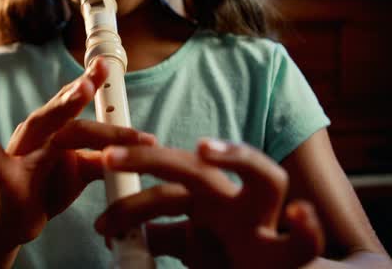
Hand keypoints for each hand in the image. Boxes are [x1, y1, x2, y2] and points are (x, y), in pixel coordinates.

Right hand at [0, 58, 156, 246]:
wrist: (18, 219)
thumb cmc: (50, 188)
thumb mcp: (81, 170)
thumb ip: (103, 154)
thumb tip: (139, 147)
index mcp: (56, 130)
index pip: (75, 102)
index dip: (90, 83)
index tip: (107, 66)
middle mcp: (37, 134)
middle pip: (61, 111)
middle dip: (78, 94)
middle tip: (94, 80)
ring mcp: (20, 153)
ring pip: (40, 128)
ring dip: (57, 109)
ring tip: (78, 92)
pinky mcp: (6, 181)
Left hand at [95, 139, 324, 268]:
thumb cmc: (232, 259)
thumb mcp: (193, 246)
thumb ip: (165, 236)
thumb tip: (125, 235)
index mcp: (207, 200)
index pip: (165, 184)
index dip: (132, 188)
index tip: (101, 205)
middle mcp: (235, 203)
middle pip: (196, 168)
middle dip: (154, 157)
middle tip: (109, 158)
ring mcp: (264, 223)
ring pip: (263, 177)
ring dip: (239, 157)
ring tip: (205, 150)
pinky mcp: (289, 257)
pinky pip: (303, 243)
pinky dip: (306, 232)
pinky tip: (299, 216)